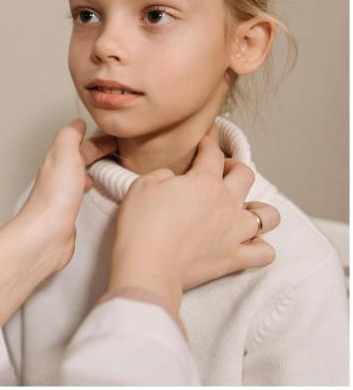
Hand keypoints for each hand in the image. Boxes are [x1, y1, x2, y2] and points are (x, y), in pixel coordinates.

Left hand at [0, 119, 115, 324]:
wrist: (46, 234)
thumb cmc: (55, 198)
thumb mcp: (64, 154)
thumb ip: (70, 136)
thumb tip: (76, 122)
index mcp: (58, 160)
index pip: (79, 143)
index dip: (97, 138)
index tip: (115, 136)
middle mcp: (59, 175)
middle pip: (80, 157)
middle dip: (98, 151)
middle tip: (118, 149)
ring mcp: (63, 194)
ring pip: (81, 173)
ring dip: (94, 167)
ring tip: (111, 167)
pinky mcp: (69, 212)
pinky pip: (82, 192)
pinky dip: (91, 186)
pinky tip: (96, 191)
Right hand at [108, 126, 280, 315]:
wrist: (147, 267)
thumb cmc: (141, 225)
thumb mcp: (142, 185)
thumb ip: (164, 175)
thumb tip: (174, 180)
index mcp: (205, 182)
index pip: (213, 153)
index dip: (207, 144)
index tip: (203, 144)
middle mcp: (227, 203)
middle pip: (246, 174)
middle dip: (234, 168)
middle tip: (219, 173)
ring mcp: (235, 232)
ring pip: (268, 215)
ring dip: (258, 209)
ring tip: (241, 210)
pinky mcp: (234, 259)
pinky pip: (265, 252)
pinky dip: (260, 246)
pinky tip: (245, 242)